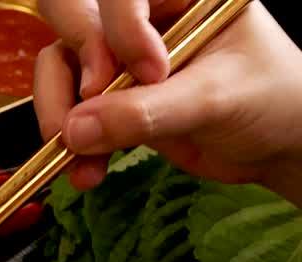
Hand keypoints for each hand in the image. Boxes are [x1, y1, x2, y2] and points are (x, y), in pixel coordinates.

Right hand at [33, 0, 301, 203]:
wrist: (277, 145)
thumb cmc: (272, 100)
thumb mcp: (216, 98)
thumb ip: (147, 112)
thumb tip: (76, 129)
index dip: (122, 29)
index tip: (153, 74)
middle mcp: (144, 18)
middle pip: (72, 14)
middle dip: (73, 61)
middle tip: (93, 99)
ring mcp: (120, 58)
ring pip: (59, 66)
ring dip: (59, 113)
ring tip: (78, 156)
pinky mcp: (110, 100)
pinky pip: (68, 111)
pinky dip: (69, 144)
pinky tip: (85, 172)